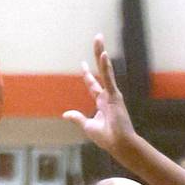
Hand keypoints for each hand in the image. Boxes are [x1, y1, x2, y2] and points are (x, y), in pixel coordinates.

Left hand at [62, 34, 135, 154]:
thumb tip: (65, 114)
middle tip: (97, 39)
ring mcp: (112, 95)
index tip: (83, 64)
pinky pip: (109, 79)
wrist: (119, 145)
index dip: (87, 75)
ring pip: (105, 70)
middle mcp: (108, 96)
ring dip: (101, 54)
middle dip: (98, 55)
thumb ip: (78, 118)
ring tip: (99, 38)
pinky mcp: (115, 97)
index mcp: (102, 103)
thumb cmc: (107, 139)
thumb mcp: (88, 126)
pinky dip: (105, 67)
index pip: (93, 85)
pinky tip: (103, 55)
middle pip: (101, 71)